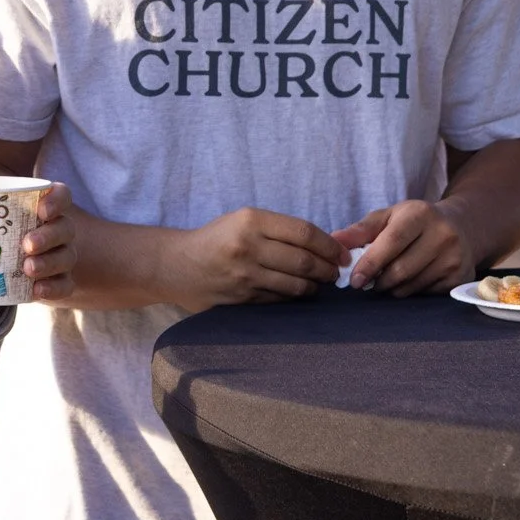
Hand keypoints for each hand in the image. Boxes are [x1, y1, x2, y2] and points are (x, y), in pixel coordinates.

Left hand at [0, 183, 79, 301]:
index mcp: (42, 203)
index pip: (62, 194)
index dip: (57, 201)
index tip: (41, 211)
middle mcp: (57, 227)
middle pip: (65, 228)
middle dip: (48, 237)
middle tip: (26, 246)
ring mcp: (59, 253)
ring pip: (66, 257)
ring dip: (49, 263)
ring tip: (27, 269)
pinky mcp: (56, 278)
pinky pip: (64, 285)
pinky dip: (53, 288)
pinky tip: (36, 291)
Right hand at [164, 207, 347, 311]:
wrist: (177, 265)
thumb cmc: (217, 239)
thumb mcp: (242, 220)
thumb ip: (278, 229)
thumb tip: (322, 243)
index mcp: (251, 221)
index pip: (304, 232)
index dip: (329, 245)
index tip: (342, 253)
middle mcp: (248, 247)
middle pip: (304, 261)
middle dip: (328, 269)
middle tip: (337, 272)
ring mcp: (245, 275)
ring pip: (296, 285)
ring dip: (315, 286)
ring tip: (321, 283)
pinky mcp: (243, 298)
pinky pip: (281, 299)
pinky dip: (296, 297)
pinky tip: (300, 293)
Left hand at [331, 200, 473, 296]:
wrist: (462, 226)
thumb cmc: (415, 222)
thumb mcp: (389, 217)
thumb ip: (360, 230)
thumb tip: (334, 241)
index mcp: (421, 214)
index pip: (392, 242)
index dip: (371, 262)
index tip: (354, 279)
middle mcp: (443, 234)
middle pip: (401, 269)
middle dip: (377, 280)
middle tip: (365, 283)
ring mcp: (454, 257)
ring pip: (411, 286)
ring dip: (391, 288)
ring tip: (386, 279)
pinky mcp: (460, 277)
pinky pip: (424, 294)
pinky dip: (409, 291)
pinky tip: (409, 280)